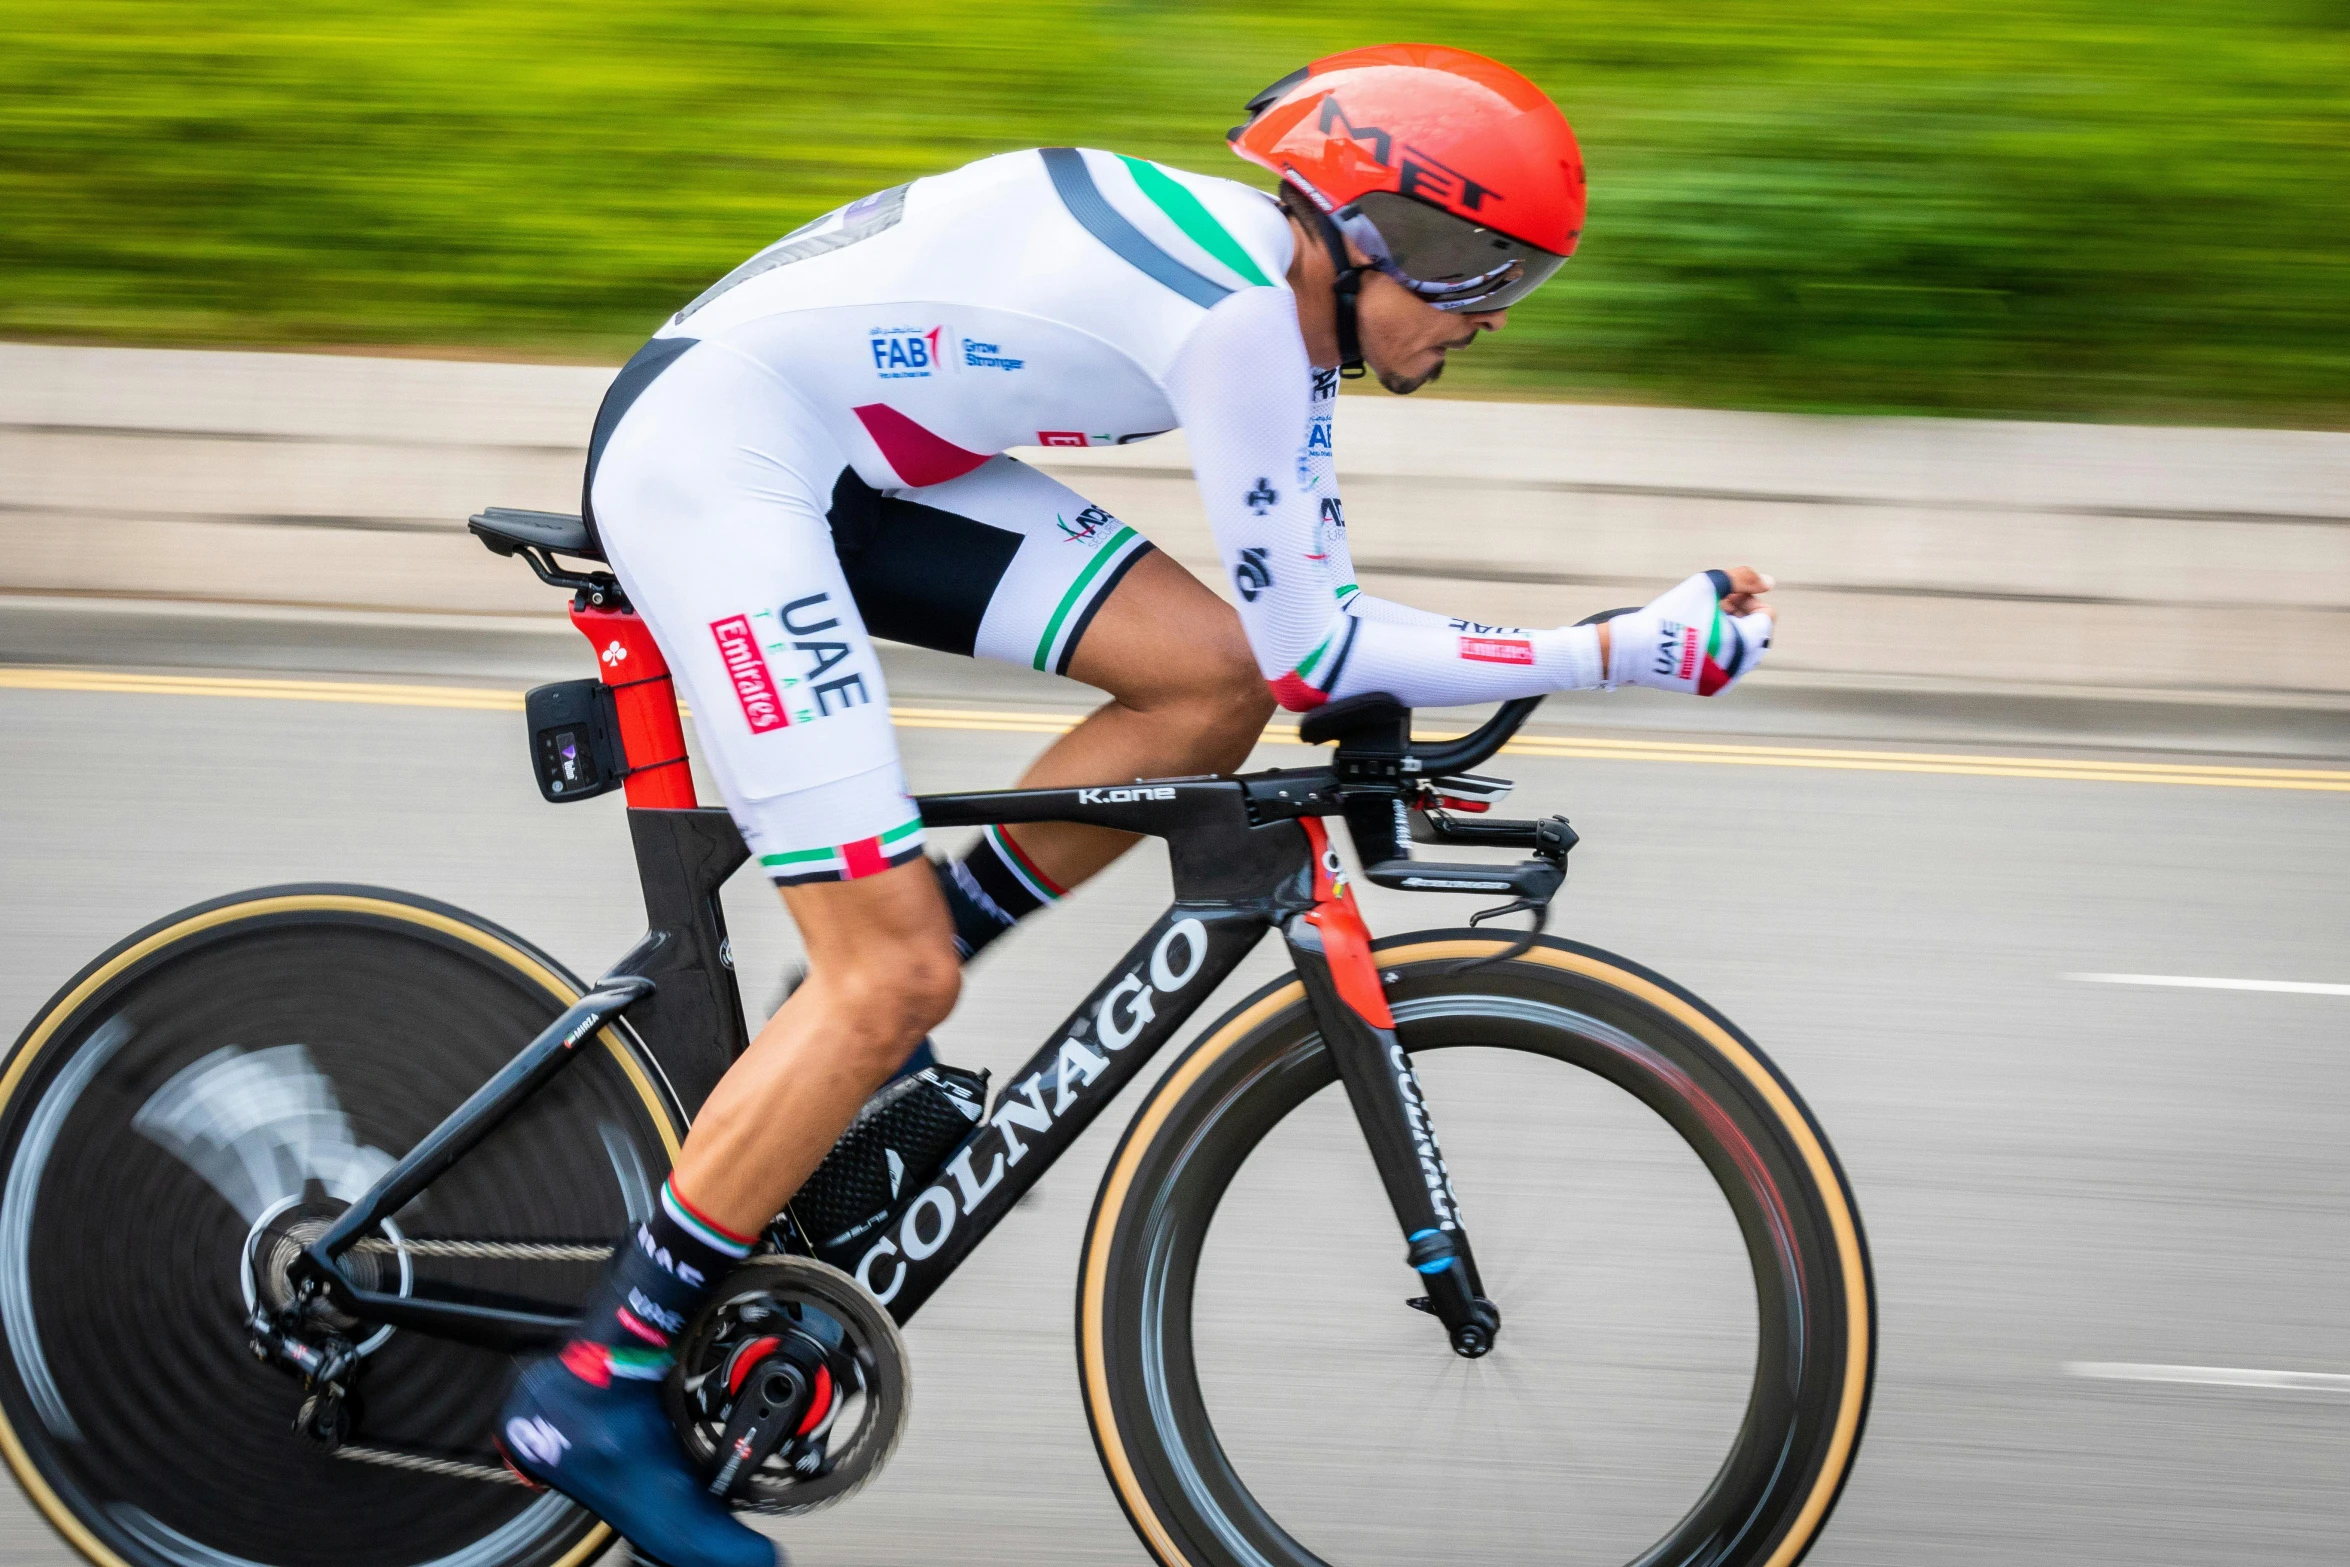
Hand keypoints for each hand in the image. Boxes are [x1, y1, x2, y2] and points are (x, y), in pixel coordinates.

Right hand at [1596, 568, 1775, 696]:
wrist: (1635, 649)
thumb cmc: (1671, 614)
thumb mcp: (1708, 585)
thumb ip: (1743, 578)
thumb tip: (1768, 582)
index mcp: (1745, 643)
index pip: (1767, 616)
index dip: (1748, 598)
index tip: (1724, 596)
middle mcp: (1739, 667)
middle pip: (1755, 634)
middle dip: (1740, 616)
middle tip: (1712, 606)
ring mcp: (1723, 681)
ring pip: (1740, 651)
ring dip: (1729, 633)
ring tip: (1701, 621)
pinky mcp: (1705, 688)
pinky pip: (1723, 666)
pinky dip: (1716, 651)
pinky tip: (1692, 638)